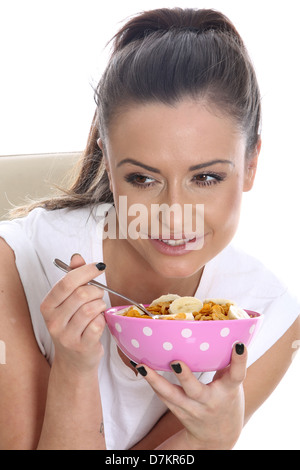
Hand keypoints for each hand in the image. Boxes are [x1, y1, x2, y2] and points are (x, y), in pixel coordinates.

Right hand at [41, 254, 106, 373]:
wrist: (73, 361)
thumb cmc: (73, 325)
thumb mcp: (68, 302)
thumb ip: (73, 278)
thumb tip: (77, 257)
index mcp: (48, 306)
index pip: (66, 282)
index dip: (85, 271)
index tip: (99, 266)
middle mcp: (53, 321)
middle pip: (81, 294)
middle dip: (96, 290)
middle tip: (98, 295)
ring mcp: (66, 336)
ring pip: (91, 308)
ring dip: (100, 305)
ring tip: (98, 309)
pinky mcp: (81, 347)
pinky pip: (98, 324)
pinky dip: (102, 320)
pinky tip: (98, 323)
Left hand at [136, 343, 247, 449]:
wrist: (218, 438)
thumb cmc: (227, 402)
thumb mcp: (233, 386)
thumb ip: (229, 365)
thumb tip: (226, 335)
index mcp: (228, 392)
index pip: (236, 375)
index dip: (239, 360)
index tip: (238, 344)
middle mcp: (210, 402)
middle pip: (196, 390)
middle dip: (185, 376)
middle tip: (175, 361)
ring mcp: (192, 409)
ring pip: (171, 395)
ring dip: (155, 380)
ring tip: (141, 366)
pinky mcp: (178, 411)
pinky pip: (163, 397)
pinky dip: (153, 383)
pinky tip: (142, 370)